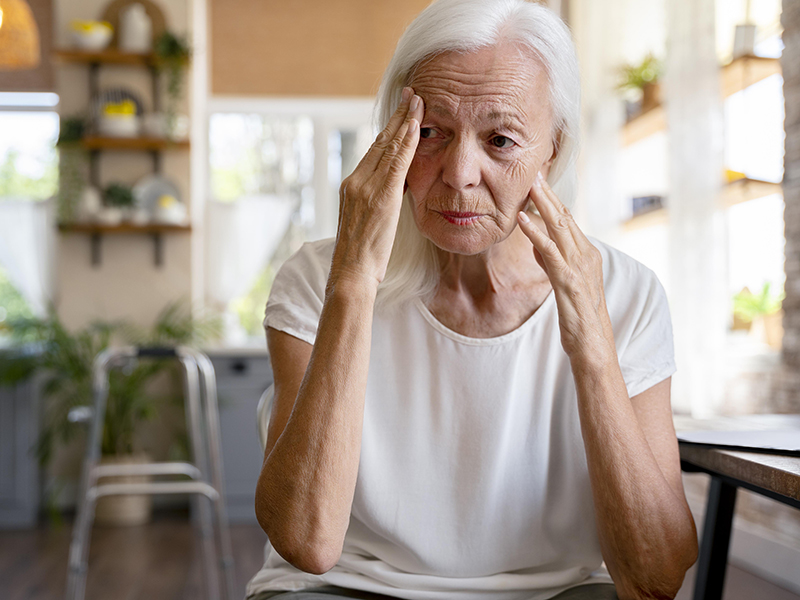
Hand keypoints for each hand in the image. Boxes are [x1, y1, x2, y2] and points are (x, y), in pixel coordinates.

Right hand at [329, 87, 422, 290]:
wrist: (351, 273)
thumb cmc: (361, 257)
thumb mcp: (368, 222)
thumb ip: (378, 201)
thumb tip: (395, 190)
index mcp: (351, 186)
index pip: (374, 151)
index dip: (390, 129)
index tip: (402, 112)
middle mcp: (355, 181)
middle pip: (380, 141)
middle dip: (398, 116)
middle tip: (412, 94)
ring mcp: (365, 187)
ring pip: (388, 147)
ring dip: (405, 121)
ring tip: (418, 101)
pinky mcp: (378, 196)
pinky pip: (396, 163)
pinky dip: (407, 142)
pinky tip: (417, 126)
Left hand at [516, 173, 615, 359]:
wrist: (593, 345)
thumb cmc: (579, 317)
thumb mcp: (563, 283)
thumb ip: (551, 260)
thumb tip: (536, 243)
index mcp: (586, 255)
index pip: (568, 221)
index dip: (553, 200)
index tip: (539, 182)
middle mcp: (586, 256)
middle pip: (565, 218)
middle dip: (549, 194)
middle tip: (534, 172)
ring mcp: (579, 267)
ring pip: (560, 228)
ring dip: (543, 205)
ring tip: (529, 185)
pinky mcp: (568, 281)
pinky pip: (550, 251)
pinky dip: (535, 233)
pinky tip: (522, 220)